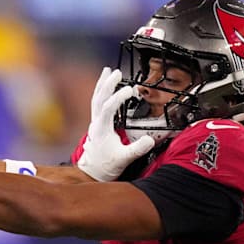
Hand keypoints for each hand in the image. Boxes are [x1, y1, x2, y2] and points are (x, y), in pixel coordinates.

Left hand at [77, 67, 154, 181]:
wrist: (93, 173)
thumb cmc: (106, 166)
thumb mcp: (124, 159)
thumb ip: (137, 149)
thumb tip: (149, 140)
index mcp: (101, 129)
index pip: (108, 107)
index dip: (118, 97)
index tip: (131, 90)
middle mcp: (96, 124)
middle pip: (99, 99)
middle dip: (107, 84)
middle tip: (116, 72)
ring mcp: (95, 123)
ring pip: (95, 99)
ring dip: (102, 84)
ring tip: (107, 71)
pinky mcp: (97, 124)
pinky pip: (97, 104)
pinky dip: (101, 93)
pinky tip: (105, 87)